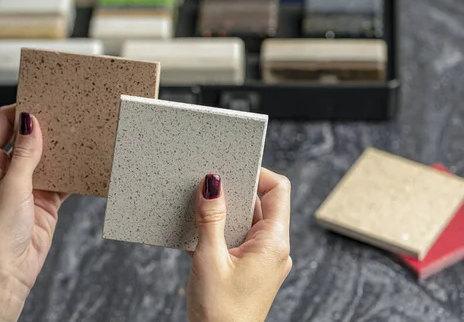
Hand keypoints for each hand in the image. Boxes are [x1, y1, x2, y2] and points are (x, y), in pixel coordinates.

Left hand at [0, 105, 67, 321]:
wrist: (5, 276)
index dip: (20, 109)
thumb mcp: (11, 189)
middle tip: (66, 110)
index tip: (43, 97)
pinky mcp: (43, 200)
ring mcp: (25, 185)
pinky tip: (83, 162)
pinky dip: (70, 171)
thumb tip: (30, 121)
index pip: (2, 123)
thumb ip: (24, 155)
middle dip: (43, 125)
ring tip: (79, 131)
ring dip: (59, 147)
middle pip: (25, 137)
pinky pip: (60, 179)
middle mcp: (4, 171)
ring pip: (45, 156)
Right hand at [187, 169, 291, 321]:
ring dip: (222, 215)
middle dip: (233, 193)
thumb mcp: (209, 258)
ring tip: (198, 212)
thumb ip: (210, 218)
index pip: (278, 189)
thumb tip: (212, 183)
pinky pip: (238, 240)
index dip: (257, 173)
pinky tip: (198, 237)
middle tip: (207, 187)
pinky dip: (220, 233)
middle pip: (260, 204)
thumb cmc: (219, 312)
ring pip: (246, 222)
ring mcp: (263, 260)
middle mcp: (274, 249)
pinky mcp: (250, 270)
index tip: (230, 168)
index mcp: (273, 242)